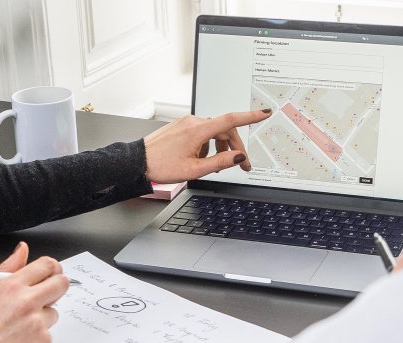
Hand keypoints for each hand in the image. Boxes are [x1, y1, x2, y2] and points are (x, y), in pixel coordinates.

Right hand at [0, 243, 68, 342]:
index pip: (47, 265)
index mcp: (11, 287)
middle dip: (56, 288)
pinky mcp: (44, 342)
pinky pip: (50, 334)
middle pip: (62, 283)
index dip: (51, 269)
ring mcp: (37, 323)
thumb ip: (7, 269)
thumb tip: (22, 249)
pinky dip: (38, 338)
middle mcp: (27, 302)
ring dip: (42, 318)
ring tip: (18, 328)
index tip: (50, 274)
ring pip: (54, 312)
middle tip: (44, 297)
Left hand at [143, 109, 272, 182]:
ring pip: (214, 133)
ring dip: (220, 148)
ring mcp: (187, 123)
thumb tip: (239, 157)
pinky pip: (203, 133)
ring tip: (216, 166)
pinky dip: (209, 146)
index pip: (231, 120)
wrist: (138, 162)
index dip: (250, 116)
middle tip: (242, 166)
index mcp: (198, 130)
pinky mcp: (182, 127)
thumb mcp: (195, 170)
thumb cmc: (162, 165)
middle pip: (225, 130)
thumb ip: (220, 162)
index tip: (264, 113)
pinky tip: (202, 159)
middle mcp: (193, 122)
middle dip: (235, 148)